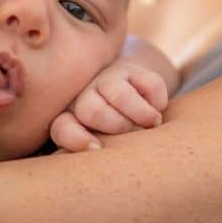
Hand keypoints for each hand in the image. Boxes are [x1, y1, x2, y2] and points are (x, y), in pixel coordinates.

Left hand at [49, 61, 167, 151]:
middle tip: (135, 134)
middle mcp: (84, 96)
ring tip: (153, 123)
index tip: (97, 149)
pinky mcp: (132, 69)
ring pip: (118, 94)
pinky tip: (157, 107)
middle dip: (118, 125)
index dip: (77, 139)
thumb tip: (106, 153)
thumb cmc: (112, 133)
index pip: (63, 128)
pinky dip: (158, 101)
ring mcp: (106, 79)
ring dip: (140, 113)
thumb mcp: (99, 144)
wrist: (131, 95)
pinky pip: (149, 84)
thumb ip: (98, 151)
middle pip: (91, 111)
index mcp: (70, 120)